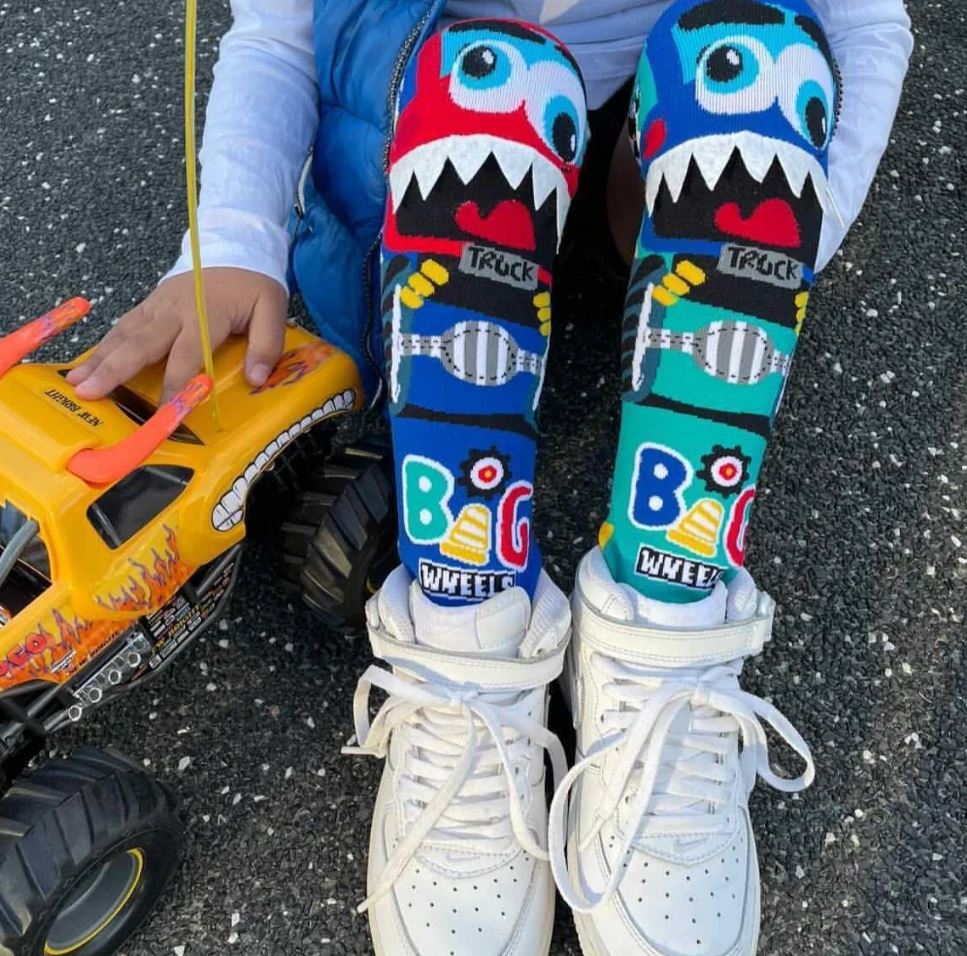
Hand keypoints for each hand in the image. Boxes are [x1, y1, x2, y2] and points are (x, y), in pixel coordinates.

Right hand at [67, 268, 287, 401]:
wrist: (235, 246)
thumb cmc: (254, 283)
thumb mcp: (273, 309)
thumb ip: (267, 344)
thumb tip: (256, 379)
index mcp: (207, 313)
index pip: (187, 354)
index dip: (175, 384)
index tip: (163, 413)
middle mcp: (176, 309)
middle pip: (142, 342)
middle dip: (114, 369)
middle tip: (89, 391)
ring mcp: (158, 304)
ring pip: (126, 333)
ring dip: (101, 358)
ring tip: (78, 381)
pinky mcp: (151, 303)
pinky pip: (125, 325)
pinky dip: (105, 344)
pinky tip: (89, 362)